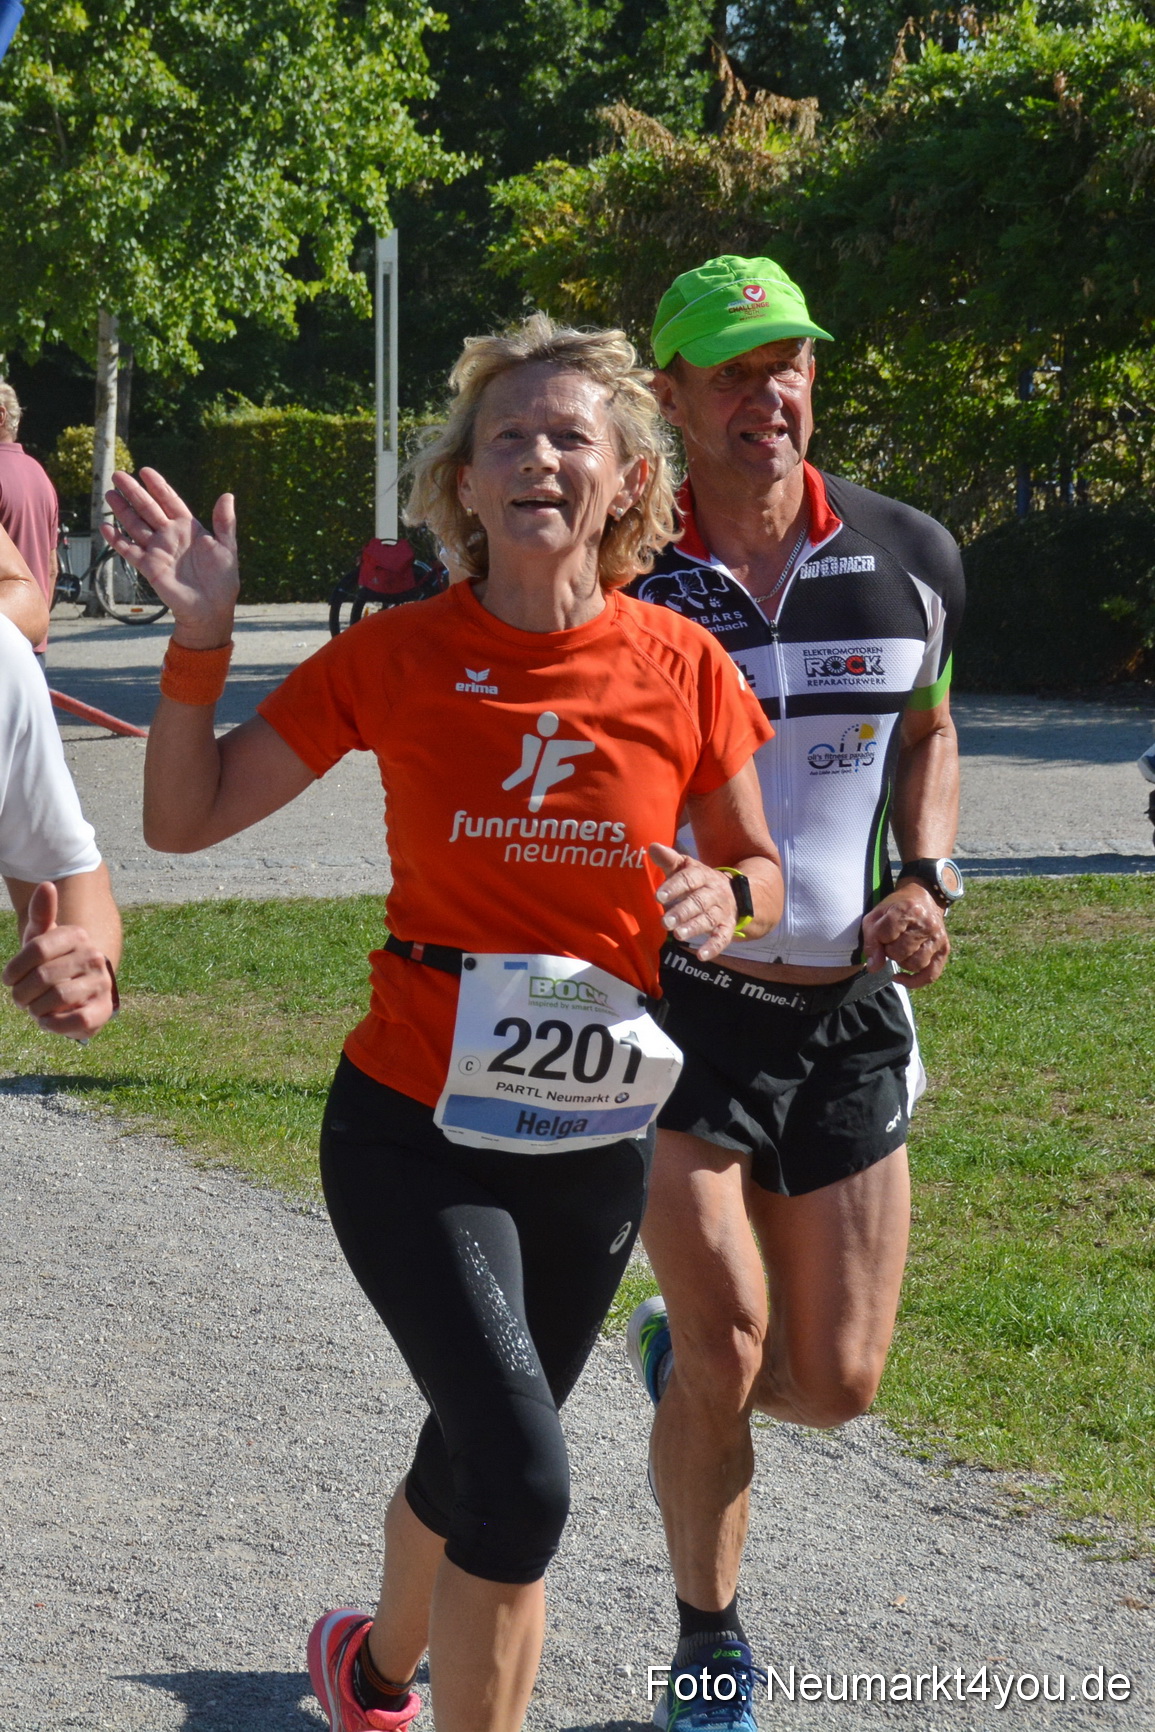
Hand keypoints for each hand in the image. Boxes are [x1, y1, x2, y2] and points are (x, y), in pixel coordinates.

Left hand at [2, 882, 117, 1038]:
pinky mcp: (103, 1010)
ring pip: (58, 997)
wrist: (81, 991)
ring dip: (37, 1008)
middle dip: (22, 993)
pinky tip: (48, 1020)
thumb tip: (46, 884)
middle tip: (20, 998)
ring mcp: (101, 983)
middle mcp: (93, 957)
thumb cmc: (54, 962)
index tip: (9, 979)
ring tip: (35, 1009)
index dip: (15, 967)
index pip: (37, 948)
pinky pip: (74, 1020)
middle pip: (43, 975)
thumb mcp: (42, 938)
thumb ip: (42, 913)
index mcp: (77, 936)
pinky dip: (53, 1024)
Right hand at [102, 467, 237, 646]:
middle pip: (148, 509)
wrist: (211, 609)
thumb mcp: (227, 548)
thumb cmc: (223, 580)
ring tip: (109, 494)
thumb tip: (227, 495)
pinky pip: (129, 550)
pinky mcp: (149, 567)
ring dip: (122, 510)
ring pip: (135, 525)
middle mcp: (170, 536)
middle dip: (133, 492)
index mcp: (189, 528)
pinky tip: (106, 526)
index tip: (145, 471)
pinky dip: (117, 539)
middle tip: (118, 475)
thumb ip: (225, 522)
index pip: (170, 501)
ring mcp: (158, 550)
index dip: (158, 486)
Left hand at [649, 842, 740, 962]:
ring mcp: (722, 911)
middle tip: (666, 922)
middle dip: (682, 912)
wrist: (735, 893)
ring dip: (694, 927)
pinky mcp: (727, 927)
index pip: (689, 879)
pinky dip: (713, 948)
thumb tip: (652, 846)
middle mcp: (714, 893)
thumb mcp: (687, 868)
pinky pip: (723, 938)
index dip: (674, 887)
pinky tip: (701, 956)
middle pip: (699, 902)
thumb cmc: (699, 881)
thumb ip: (670, 860)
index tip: (659, 896)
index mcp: (703, 875)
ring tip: (678, 935)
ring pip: (709, 919)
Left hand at [862, 881, 949, 988]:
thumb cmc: (895, 909)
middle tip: (890, 941)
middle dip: (889, 951)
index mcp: (908, 910)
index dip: (876, 939)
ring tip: (900, 950)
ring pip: (914, 965)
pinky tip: (898, 976)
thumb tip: (874, 968)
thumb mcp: (876, 916)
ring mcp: (938, 938)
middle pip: (900, 953)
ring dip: (901, 962)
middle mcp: (927, 924)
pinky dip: (914, 981)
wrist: (924, 900)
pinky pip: (931, 975)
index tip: (878, 934)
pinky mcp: (944, 949)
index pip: (884, 935)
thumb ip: (871, 941)